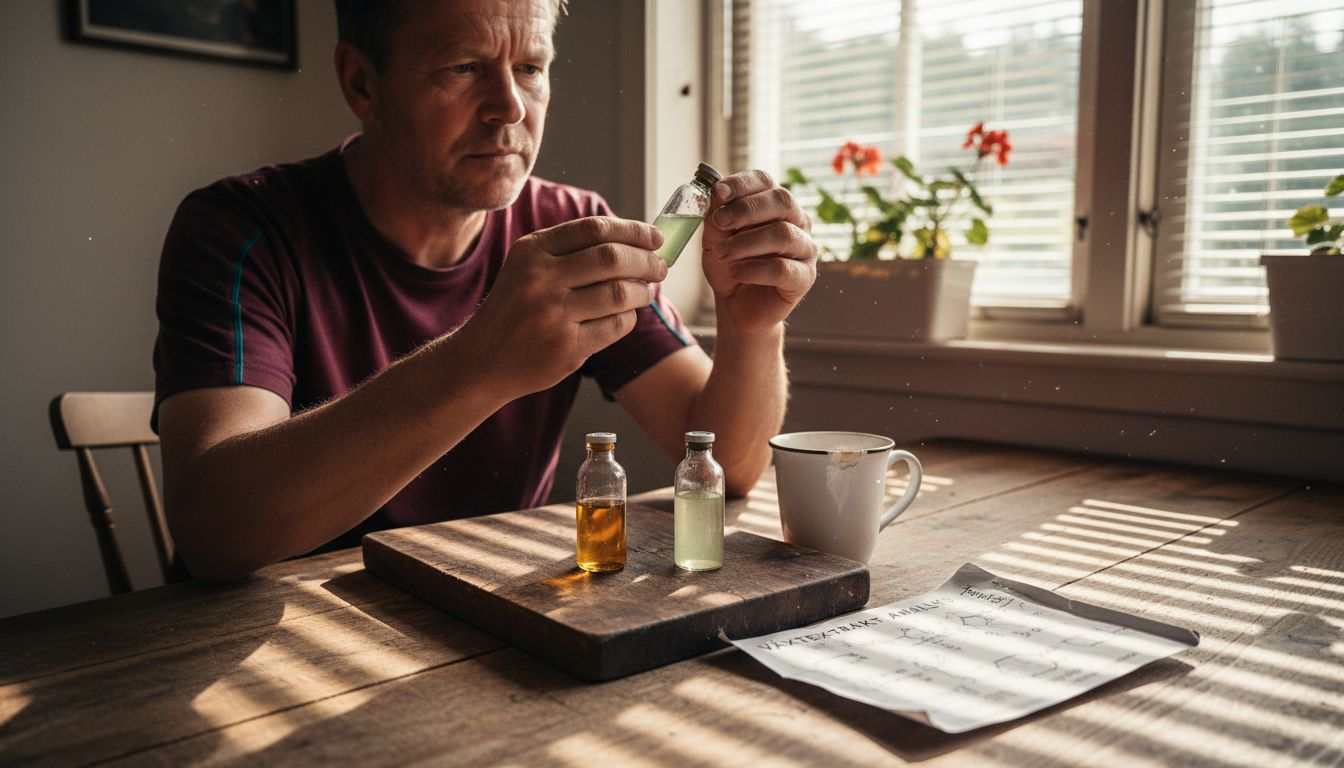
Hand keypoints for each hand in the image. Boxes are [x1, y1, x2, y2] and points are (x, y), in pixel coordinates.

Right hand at [454, 216, 667, 396]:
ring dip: (642, 292)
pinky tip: (625, 316)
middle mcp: (540, 279)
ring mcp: (552, 315)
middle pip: (612, 258)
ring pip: (619, 293)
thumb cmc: (516, 307)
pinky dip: (628, 318)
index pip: (595, 229)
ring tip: (645, 292)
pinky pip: (615, 326)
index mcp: (532, 251)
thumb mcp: (528, 267)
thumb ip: (572, 251)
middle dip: (646, 261)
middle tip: (660, 267)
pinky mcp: (566, 347)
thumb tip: (638, 242)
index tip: (655, 238)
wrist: (482, 359)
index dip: (633, 230)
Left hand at [701, 170, 817, 334]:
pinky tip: (736, 272)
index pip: (765, 181)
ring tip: (721, 254)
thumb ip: (716, 216)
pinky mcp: (805, 277)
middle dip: (746, 209)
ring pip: (784, 234)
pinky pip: (783, 268)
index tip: (718, 192)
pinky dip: (754, 269)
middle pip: (782, 201)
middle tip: (720, 223)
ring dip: (746, 243)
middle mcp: (796, 221)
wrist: (736, 305)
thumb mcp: (714, 238)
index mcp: (774, 204)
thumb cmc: (728, 264)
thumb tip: (716, 194)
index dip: (742, 184)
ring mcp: (805, 248)